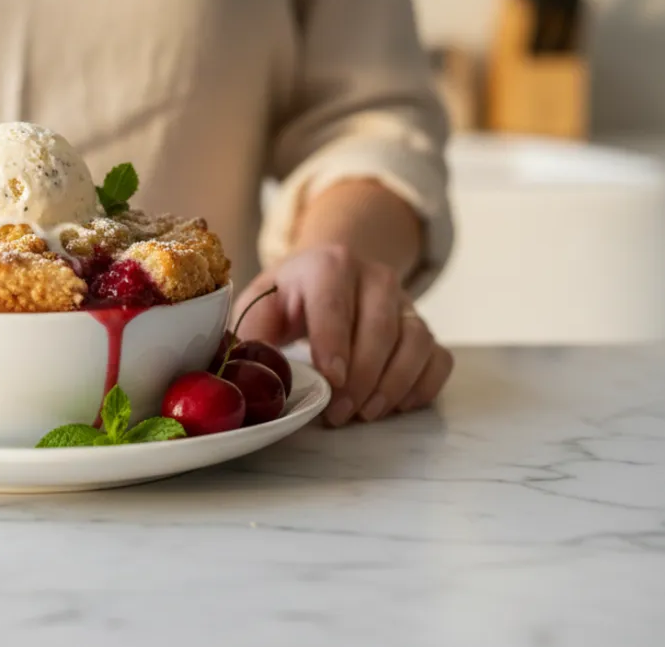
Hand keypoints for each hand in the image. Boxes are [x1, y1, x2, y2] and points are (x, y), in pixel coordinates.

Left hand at [233, 245, 453, 426]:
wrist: (329, 273)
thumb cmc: (288, 297)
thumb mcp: (259, 304)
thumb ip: (249, 333)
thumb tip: (239, 372)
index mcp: (327, 265)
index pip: (334, 304)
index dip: (334, 343)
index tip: (331, 379)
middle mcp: (374, 277)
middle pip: (381, 327)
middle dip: (362, 377)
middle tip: (340, 413)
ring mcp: (405, 301)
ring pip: (417, 341)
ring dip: (395, 384)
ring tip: (366, 413)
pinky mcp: (423, 325)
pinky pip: (439, 356)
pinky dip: (425, 385)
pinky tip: (398, 405)